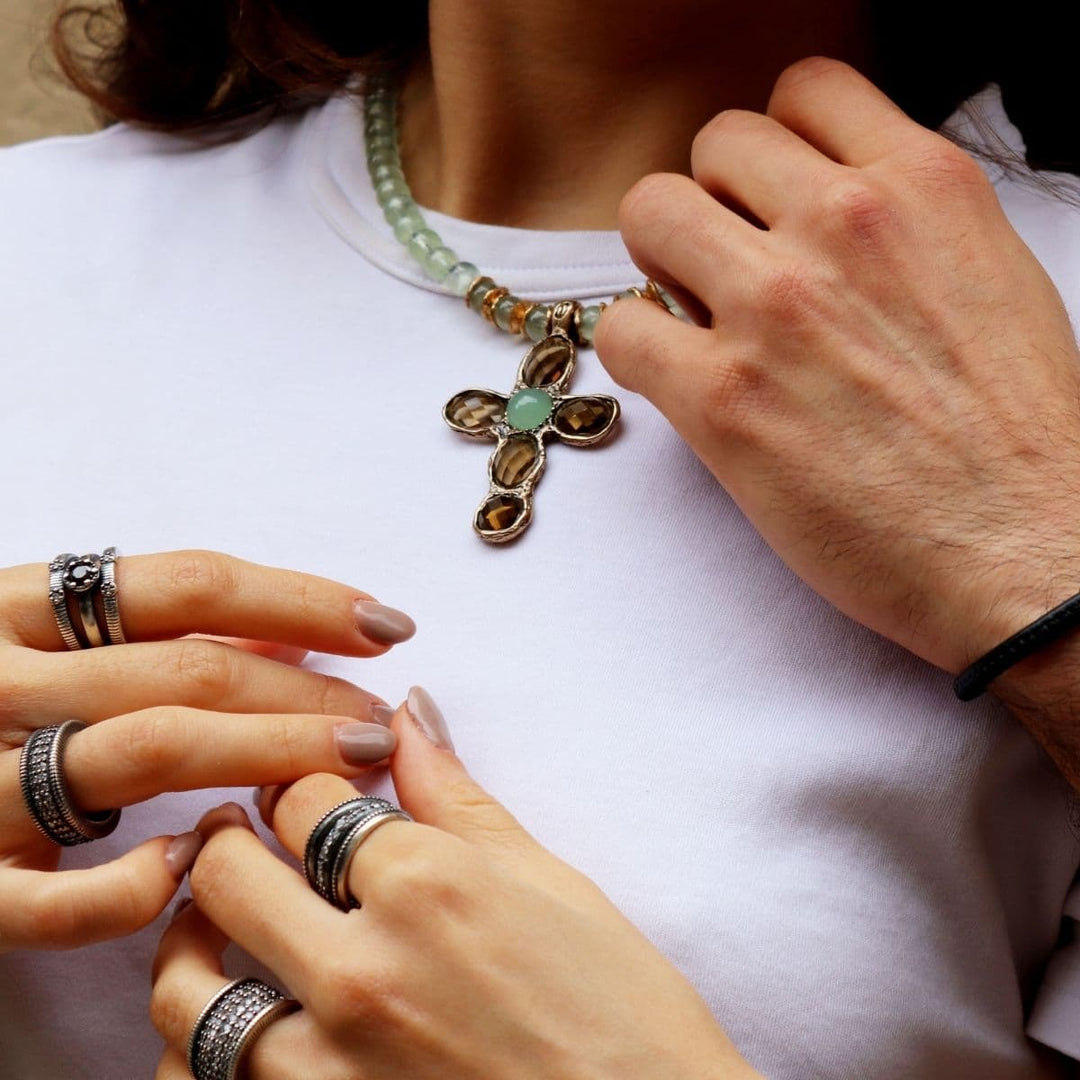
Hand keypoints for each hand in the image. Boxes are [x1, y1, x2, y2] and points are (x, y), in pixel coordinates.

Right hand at [0, 549, 413, 950]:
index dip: (299, 600)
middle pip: (186, 671)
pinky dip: (127, 885)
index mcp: (17, 605)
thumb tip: (299, 639)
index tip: (386, 624)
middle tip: (380, 718)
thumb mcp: (52, 636)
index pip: (187, 585)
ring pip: (144, 755)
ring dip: (266, 759)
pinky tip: (193, 864)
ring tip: (349, 767)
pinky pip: (45, 898)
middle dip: (305, 694)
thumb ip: (160, 630)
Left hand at [149, 694, 759, 1079]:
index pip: (304, 796)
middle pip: (228, 872)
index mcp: (428, 885)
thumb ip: (458, 795)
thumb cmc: (619, 1010)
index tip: (304, 791)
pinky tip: (229, 1028)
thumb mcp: (548, 881)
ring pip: (185, 987)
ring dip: (189, 944)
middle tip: (240, 837)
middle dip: (226, 840)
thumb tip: (411, 715)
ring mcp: (329, 1066)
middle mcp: (364, 969)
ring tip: (212, 930)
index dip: (298, 782)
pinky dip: (191, 1055)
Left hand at [596, 57, 1079, 676]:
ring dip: (660, 261)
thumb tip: (823, 213)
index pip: (804, 89)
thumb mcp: (990, 279)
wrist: (1023, 555)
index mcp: (922, 186)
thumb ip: (902, 226)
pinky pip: (621, 329)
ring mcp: (775, 308)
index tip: (769, 199)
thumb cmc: (1019, 438)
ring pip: (650, 212)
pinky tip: (676, 379)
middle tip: (725, 264)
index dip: (773, 149)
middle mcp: (844, 228)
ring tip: (695, 315)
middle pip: (714, 143)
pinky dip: (636, 348)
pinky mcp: (722, 398)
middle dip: (713, 200)